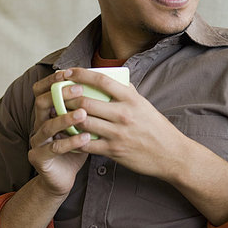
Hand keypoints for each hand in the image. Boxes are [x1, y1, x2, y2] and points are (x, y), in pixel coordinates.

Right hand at [29, 70, 90, 196]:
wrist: (62, 178)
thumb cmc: (75, 149)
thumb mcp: (82, 126)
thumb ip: (89, 108)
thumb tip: (110, 86)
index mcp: (47, 113)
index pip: (43, 90)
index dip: (53, 81)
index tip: (69, 72)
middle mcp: (38, 124)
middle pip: (41, 103)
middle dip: (60, 95)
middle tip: (79, 90)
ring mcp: (37, 141)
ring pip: (48, 126)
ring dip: (66, 118)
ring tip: (83, 114)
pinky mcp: (38, 157)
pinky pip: (54, 147)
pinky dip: (70, 142)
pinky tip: (85, 138)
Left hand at [58, 68, 187, 181]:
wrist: (171, 155)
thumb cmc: (156, 128)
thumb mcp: (144, 104)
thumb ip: (127, 91)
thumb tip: (113, 78)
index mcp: (130, 99)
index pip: (101, 80)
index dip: (80, 74)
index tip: (67, 72)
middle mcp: (123, 114)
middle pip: (86, 102)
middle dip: (67, 98)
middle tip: (56, 96)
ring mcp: (117, 133)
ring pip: (83, 123)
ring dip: (67, 118)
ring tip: (57, 114)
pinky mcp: (113, 151)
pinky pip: (86, 144)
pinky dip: (73, 140)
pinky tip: (64, 136)